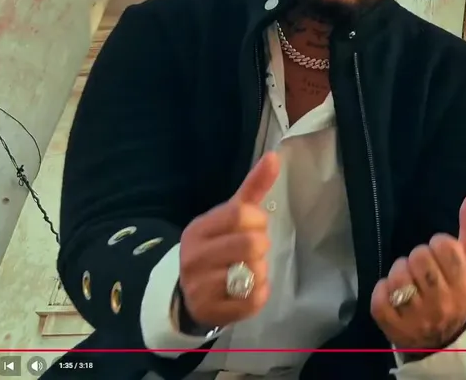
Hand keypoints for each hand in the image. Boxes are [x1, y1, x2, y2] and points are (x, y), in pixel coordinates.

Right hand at [177, 151, 278, 327]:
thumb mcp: (230, 216)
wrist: (192, 293)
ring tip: (246, 271)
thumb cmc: (218, 247)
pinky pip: (254, 299)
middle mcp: (194, 257)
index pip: (241, 214)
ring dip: (260, 271)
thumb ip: (253, 188)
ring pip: (255, 272)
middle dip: (261, 246)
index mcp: (199, 229)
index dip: (257, 220)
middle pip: (252, 244)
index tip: (253, 226)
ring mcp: (200, 286)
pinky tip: (245, 289)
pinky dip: (259, 293)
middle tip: (251, 251)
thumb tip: (273, 156)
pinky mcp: (214, 311)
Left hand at [371, 193, 465, 351]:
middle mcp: (442, 302)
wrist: (446, 339)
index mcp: (462, 283)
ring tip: (407, 281)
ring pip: (397, 278)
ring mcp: (417, 317)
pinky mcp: (393, 327)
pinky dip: (381, 291)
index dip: (437, 244)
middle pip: (418, 258)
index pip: (443, 246)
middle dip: (417, 258)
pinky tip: (392, 295)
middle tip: (421, 268)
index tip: (439, 255)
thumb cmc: (457, 291)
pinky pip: (379, 299)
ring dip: (398, 273)